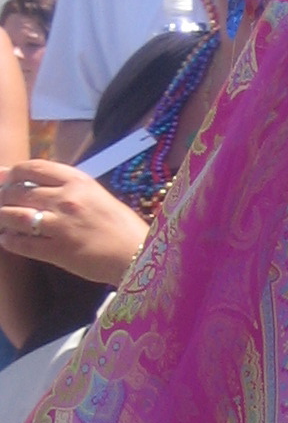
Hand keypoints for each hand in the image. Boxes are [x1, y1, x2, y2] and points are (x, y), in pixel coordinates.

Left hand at [0, 161, 148, 285]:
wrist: (139, 254)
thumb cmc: (121, 225)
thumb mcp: (97, 195)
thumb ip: (68, 189)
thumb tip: (33, 185)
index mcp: (78, 181)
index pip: (34, 168)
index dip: (13, 172)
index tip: (6, 178)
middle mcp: (67, 199)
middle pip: (18, 192)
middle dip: (3, 197)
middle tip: (1, 203)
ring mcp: (61, 225)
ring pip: (15, 217)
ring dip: (2, 218)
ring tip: (1, 221)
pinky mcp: (58, 251)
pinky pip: (23, 244)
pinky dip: (10, 241)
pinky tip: (8, 240)